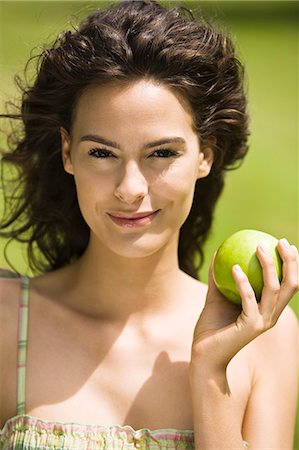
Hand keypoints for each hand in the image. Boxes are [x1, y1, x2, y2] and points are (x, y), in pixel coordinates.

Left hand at [191, 238, 298, 369]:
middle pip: (291, 285)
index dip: (291, 263)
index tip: (282, 243)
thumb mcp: (215, 296)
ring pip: (273, 289)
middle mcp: (271, 315)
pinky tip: (234, 267)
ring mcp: (262, 322)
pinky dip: (242, 281)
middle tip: (279, 241)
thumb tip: (217, 252)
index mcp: (268, 309)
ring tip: (259, 247)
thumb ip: (218, 276)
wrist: (204, 354)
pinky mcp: (250, 327)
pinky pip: (248, 298)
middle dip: (290, 261)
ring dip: (269, 265)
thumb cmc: (211, 326)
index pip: (288, 283)